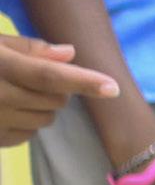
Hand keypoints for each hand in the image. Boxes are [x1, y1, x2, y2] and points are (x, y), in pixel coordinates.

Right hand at [0, 36, 116, 146]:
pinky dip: (28, 124)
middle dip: (60, 90)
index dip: (83, 81)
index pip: (48, 76)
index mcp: (1, 66)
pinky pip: (28, 135)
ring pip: (45, 120)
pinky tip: (11, 111)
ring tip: (21, 94)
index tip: (113, 88)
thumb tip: (69, 53)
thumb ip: (30, 48)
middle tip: (37, 78)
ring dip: (44, 108)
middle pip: (54, 100)